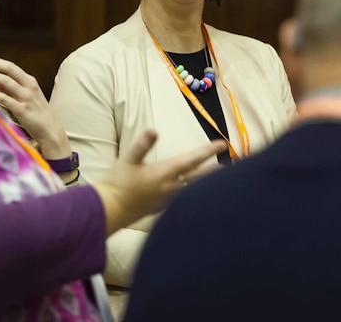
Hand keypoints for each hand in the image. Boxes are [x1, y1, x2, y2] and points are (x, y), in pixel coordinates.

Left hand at [0, 56, 71, 159]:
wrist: (49, 128)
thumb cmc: (37, 112)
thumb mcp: (27, 95)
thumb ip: (12, 88)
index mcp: (30, 81)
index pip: (12, 67)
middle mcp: (29, 87)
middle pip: (10, 70)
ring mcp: (26, 98)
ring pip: (7, 82)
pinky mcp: (22, 110)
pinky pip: (7, 100)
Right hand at [91, 129, 226, 234]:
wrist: (109, 210)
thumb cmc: (116, 183)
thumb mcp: (127, 159)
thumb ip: (142, 144)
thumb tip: (154, 129)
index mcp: (164, 173)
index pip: (192, 160)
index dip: (208, 151)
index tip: (223, 144)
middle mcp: (170, 188)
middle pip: (199, 178)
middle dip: (215, 171)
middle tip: (231, 165)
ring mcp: (167, 200)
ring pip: (194, 190)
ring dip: (207, 183)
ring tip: (219, 180)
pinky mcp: (162, 209)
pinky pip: (185, 200)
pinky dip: (195, 195)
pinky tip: (196, 195)